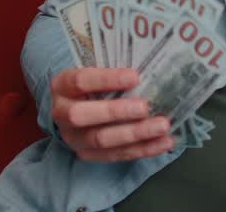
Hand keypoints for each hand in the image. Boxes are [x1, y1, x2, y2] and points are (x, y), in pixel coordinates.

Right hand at [50, 67, 173, 162]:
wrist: (72, 106)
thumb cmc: (92, 83)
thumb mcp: (95, 70)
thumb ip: (114, 70)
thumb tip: (150, 70)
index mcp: (62, 86)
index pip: (80, 81)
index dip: (107, 79)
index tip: (135, 77)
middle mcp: (62, 113)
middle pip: (83, 116)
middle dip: (116, 112)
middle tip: (145, 107)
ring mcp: (73, 137)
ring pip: (101, 140)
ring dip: (135, 134)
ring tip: (162, 126)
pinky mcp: (87, 154)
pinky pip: (116, 155)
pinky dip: (143, 149)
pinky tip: (164, 142)